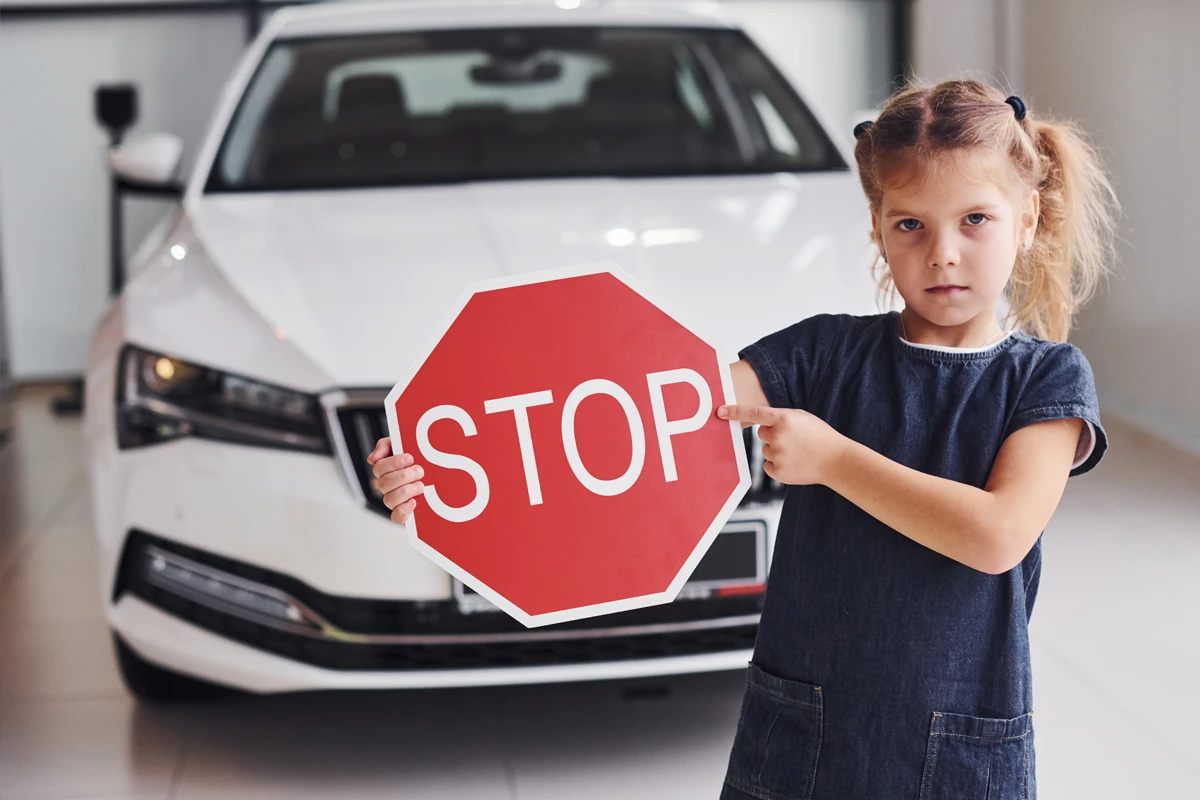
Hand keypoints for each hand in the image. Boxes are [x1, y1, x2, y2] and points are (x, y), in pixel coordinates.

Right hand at [365, 437, 424, 524]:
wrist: (440, 469)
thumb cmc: (418, 457)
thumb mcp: (403, 444)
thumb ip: (385, 446)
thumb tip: (372, 458)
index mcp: (386, 470)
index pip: (379, 468)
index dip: (393, 463)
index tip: (410, 458)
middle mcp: (388, 486)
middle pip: (384, 484)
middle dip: (403, 476)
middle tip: (419, 471)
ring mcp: (395, 500)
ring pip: (389, 500)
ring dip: (406, 491)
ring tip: (421, 485)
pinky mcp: (405, 512)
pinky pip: (396, 517)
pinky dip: (403, 511)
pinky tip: (414, 502)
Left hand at [717, 405, 845, 485]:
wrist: (835, 460)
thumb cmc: (819, 436)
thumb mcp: (801, 417)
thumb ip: (780, 417)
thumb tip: (760, 424)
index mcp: (783, 419)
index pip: (753, 413)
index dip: (735, 412)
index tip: (720, 412)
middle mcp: (777, 436)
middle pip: (761, 434)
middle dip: (773, 436)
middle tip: (793, 439)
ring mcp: (777, 455)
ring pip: (766, 450)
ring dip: (777, 451)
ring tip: (797, 452)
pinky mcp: (778, 471)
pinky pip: (768, 466)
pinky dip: (778, 465)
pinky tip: (794, 463)